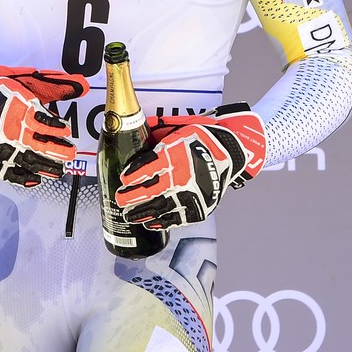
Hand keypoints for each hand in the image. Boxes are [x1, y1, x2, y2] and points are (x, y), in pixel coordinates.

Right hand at [0, 56, 86, 185]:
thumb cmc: (1, 92)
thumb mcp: (27, 83)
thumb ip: (55, 87)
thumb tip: (84, 86)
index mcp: (18, 110)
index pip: (44, 122)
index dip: (57, 128)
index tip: (67, 131)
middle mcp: (9, 130)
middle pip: (39, 146)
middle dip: (58, 152)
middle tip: (70, 154)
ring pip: (28, 161)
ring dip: (46, 167)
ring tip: (59, 171)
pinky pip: (9, 173)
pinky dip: (23, 178)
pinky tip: (36, 180)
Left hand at [114, 104, 266, 228]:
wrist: (231, 151)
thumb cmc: (201, 138)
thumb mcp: (178, 128)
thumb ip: (156, 131)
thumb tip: (135, 130)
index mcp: (175, 155)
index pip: (146, 168)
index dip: (133, 176)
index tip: (124, 180)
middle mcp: (182, 176)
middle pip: (149, 191)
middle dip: (131, 198)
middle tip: (120, 200)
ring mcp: (191, 194)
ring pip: (161, 208)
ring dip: (143, 213)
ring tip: (130, 216)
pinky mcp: (200, 207)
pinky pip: (177, 219)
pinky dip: (162, 222)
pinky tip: (151, 222)